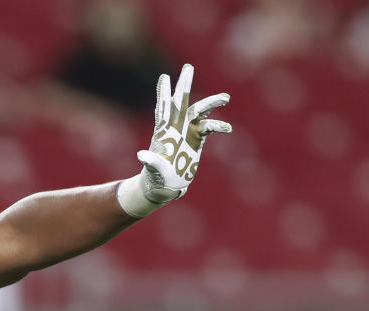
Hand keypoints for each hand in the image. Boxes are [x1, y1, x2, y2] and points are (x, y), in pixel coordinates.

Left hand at [117, 63, 231, 216]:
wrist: (165, 185)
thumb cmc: (155, 177)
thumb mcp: (152, 169)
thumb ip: (150, 161)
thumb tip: (141, 155)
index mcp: (164, 130)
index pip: (163, 107)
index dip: (163, 92)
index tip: (164, 77)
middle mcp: (176, 127)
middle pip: (181, 101)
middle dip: (184, 84)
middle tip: (188, 66)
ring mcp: (188, 131)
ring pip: (200, 111)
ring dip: (211, 103)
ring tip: (225, 98)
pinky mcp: (197, 140)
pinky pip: (210, 128)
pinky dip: (218, 126)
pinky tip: (227, 129)